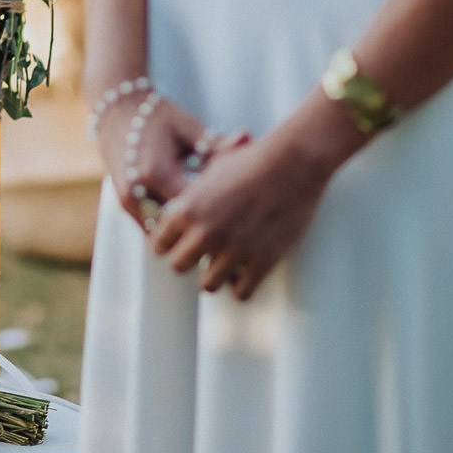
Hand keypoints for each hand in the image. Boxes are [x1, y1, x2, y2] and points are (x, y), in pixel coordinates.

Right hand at [96, 93, 239, 230]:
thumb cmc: (158, 117)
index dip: (217, 215)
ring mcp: (127, 201)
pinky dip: (170, 226)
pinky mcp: (124, 204)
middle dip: (202, 227)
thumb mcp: (188, 128)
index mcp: (157, 173)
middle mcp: (138, 191)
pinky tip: (191, 221)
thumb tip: (248, 139)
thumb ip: (216, 143)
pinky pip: (151, 226)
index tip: (238, 215)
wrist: (117, 111)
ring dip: (184, 231)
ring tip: (211, 228)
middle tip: (229, 230)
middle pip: (178, 226)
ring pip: (163, 232)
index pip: (193, 210)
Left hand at [150, 133, 331, 300]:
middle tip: (203, 253)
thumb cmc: (252, 159)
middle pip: (178, 267)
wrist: (293, 162)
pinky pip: (241, 293)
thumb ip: (190, 195)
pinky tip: (247, 272)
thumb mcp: (209, 172)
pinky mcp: (261, 262)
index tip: (180, 241)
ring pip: (208, 286)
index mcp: (187, 210)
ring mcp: (234, 251)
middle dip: (189, 260)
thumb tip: (176, 209)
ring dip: (215, 276)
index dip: (170, 243)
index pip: (159, 244)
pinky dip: (242, 286)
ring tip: (226, 264)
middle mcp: (205, 234)